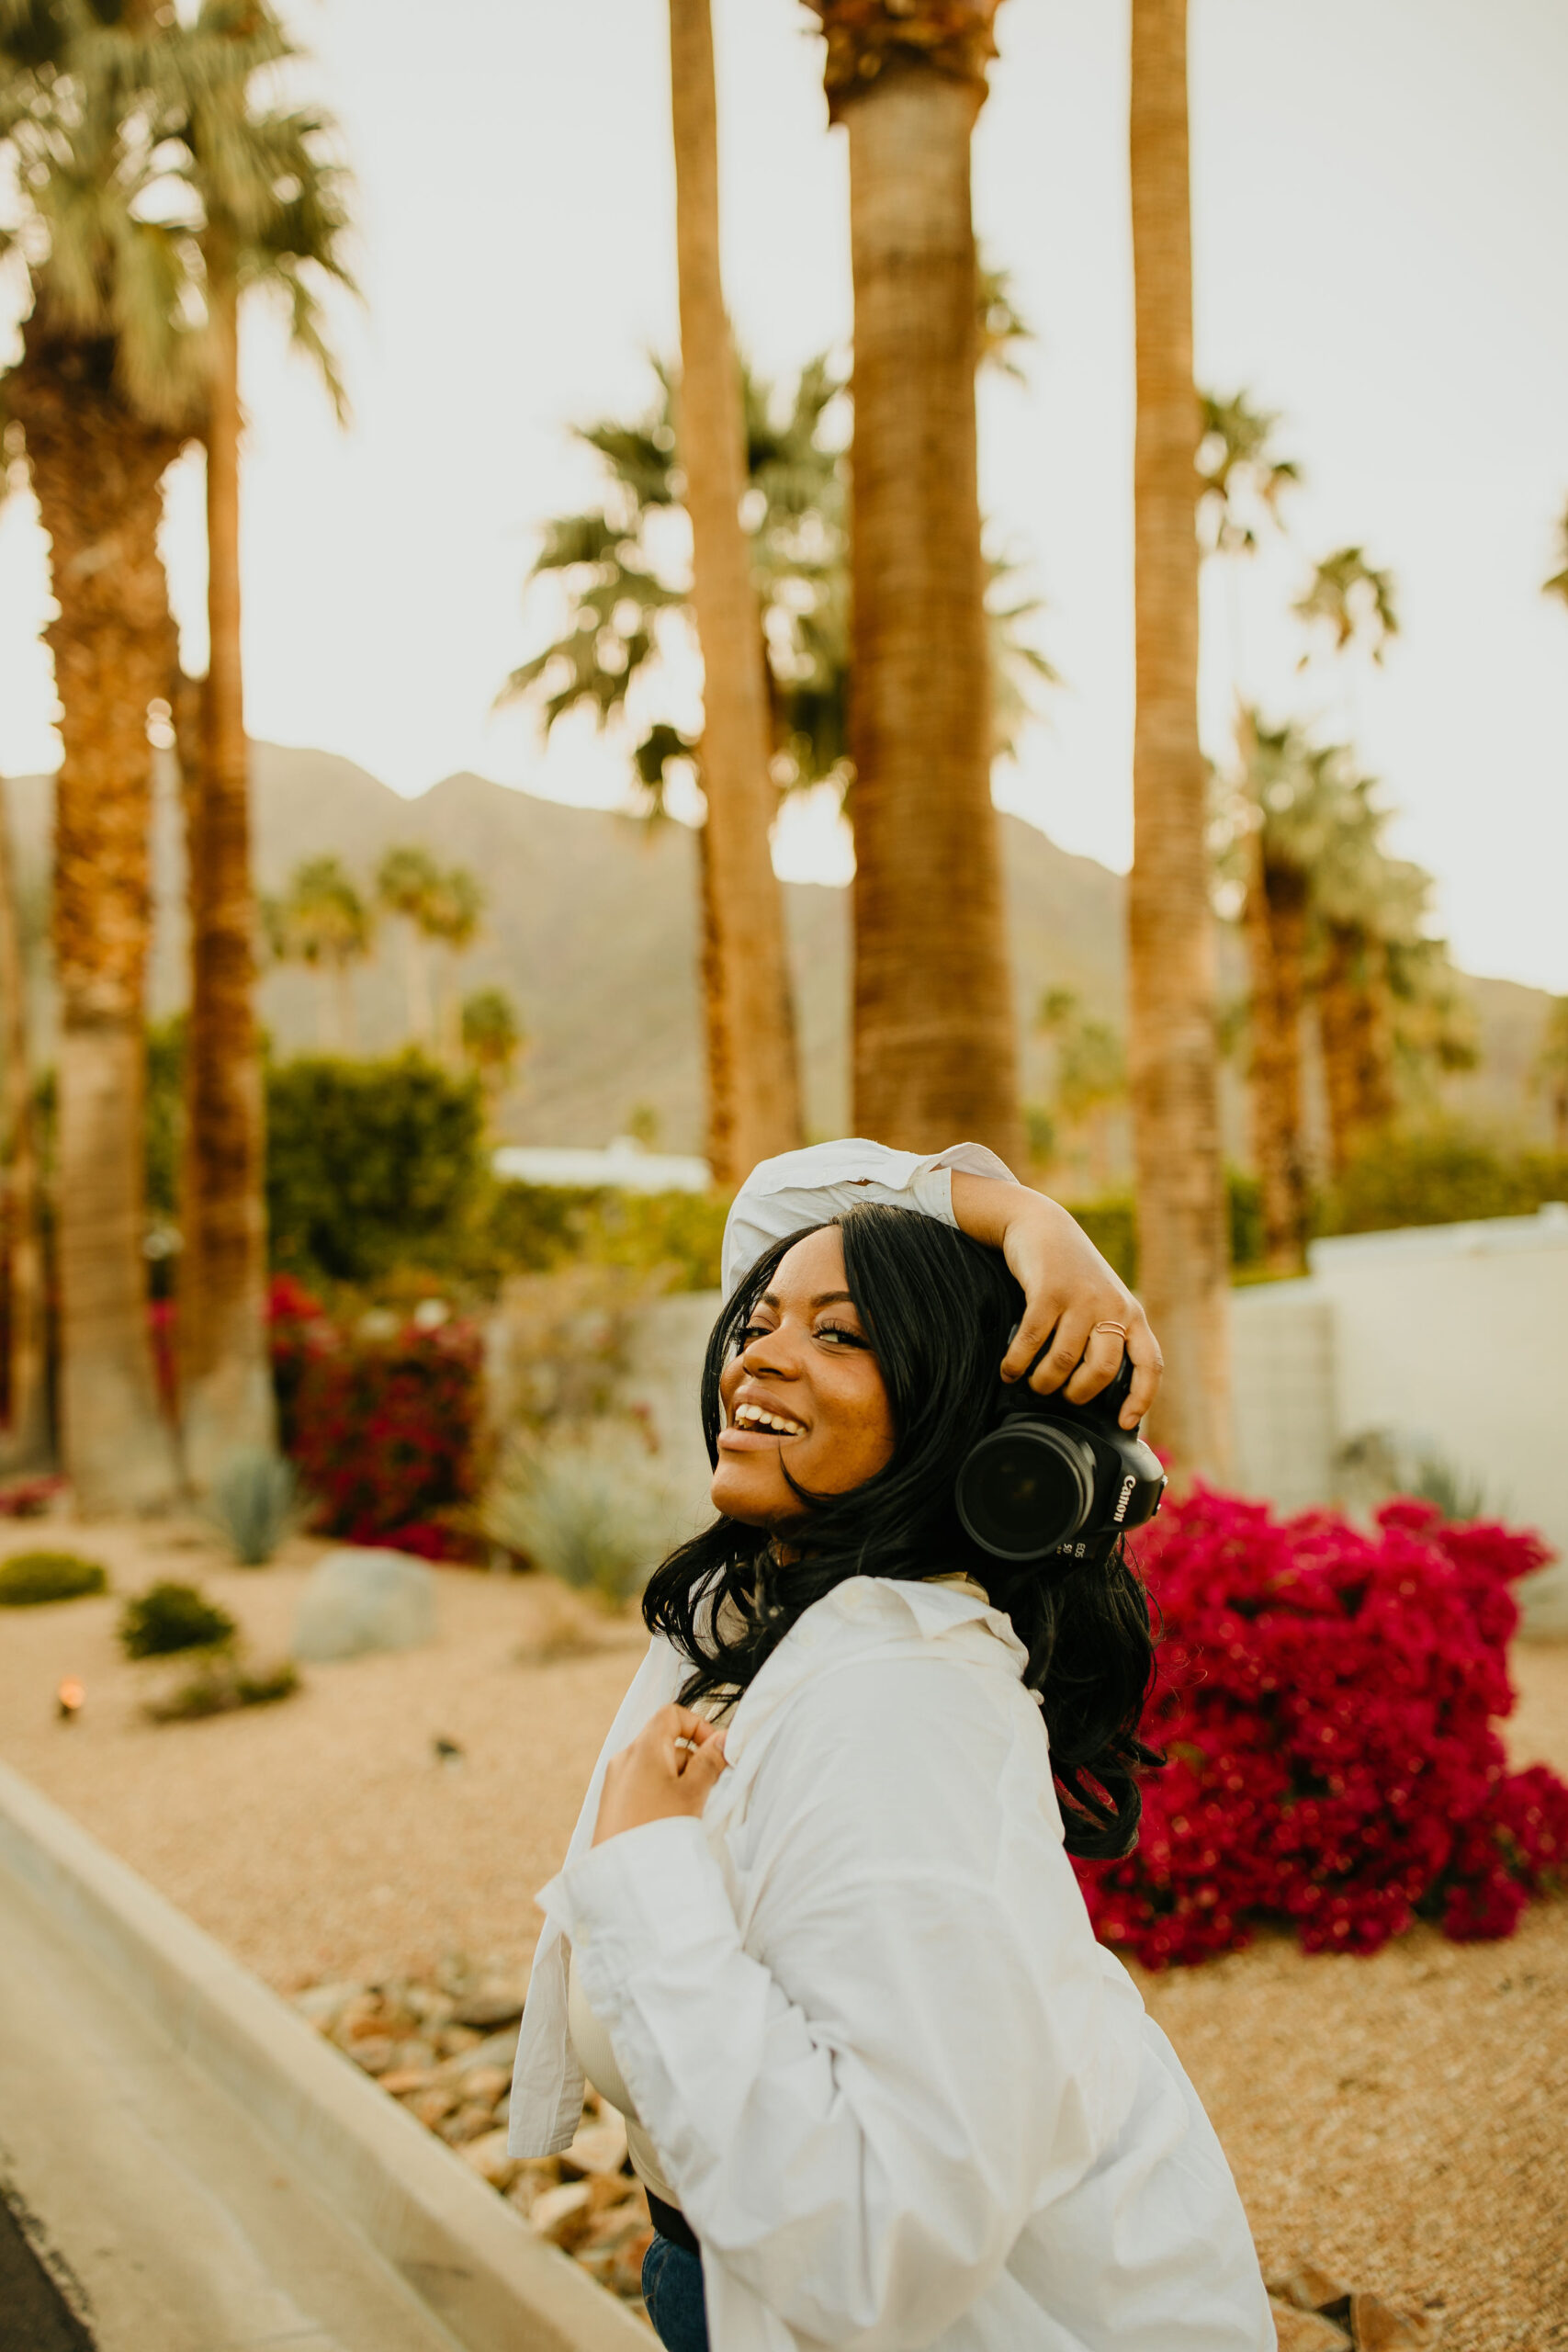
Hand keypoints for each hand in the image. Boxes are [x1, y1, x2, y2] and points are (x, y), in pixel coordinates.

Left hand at [591, 1705, 728, 1845]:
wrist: (621, 1873)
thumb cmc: (657, 1829)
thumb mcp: (692, 1793)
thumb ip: (709, 1761)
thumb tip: (723, 1738)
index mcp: (643, 1748)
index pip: (672, 1715)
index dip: (698, 1726)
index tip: (715, 1752)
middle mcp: (624, 1758)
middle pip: (666, 1742)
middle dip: (691, 1762)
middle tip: (705, 1791)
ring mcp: (615, 1781)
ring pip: (656, 1767)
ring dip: (677, 1782)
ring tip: (686, 1813)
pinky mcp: (613, 1803)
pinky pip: (643, 1785)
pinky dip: (662, 1794)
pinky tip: (669, 1821)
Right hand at [949, 1174, 1161, 1428]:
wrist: (1043, 1225)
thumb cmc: (1071, 1274)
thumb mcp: (1102, 1300)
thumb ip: (1106, 1336)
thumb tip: (1096, 1392)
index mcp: (1131, 1314)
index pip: (1148, 1364)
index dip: (1141, 1399)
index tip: (1124, 1423)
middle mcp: (1112, 1306)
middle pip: (1103, 1369)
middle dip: (1079, 1393)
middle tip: (1061, 1397)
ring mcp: (1081, 1297)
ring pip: (1065, 1359)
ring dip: (1044, 1381)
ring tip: (1031, 1384)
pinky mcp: (1049, 1289)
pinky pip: (1032, 1340)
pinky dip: (1017, 1362)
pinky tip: (1008, 1369)